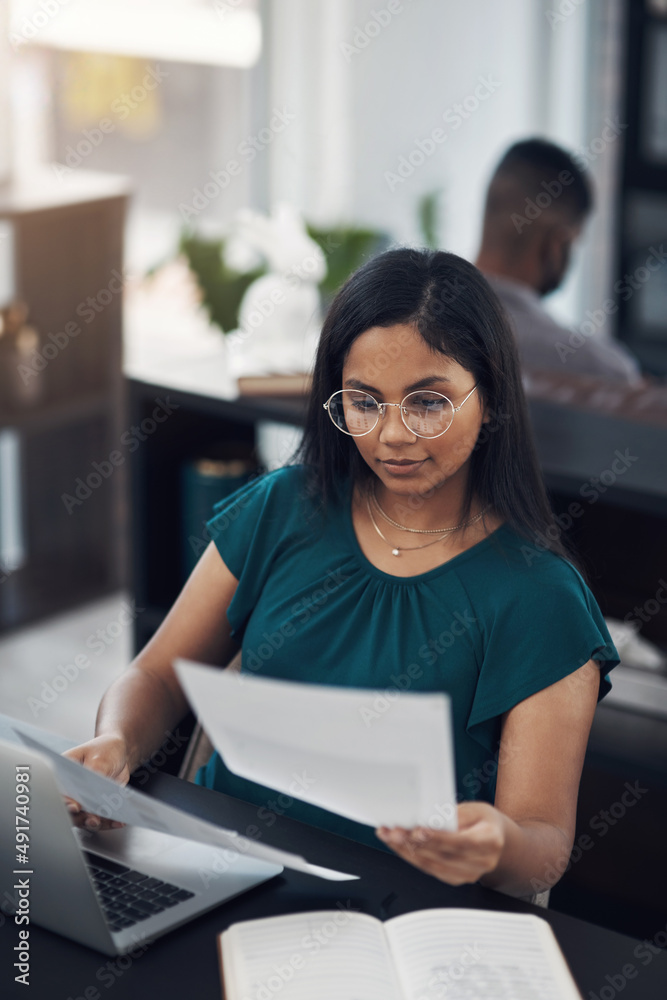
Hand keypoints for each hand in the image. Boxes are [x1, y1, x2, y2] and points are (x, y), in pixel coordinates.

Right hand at [62, 734, 130, 831]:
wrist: (118, 754)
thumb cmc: (105, 750)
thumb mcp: (100, 758)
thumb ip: (95, 773)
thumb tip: (93, 791)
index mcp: (64, 773)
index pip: (59, 791)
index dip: (64, 802)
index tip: (75, 807)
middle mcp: (70, 790)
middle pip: (69, 810)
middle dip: (81, 817)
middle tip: (93, 819)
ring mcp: (82, 800)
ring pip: (83, 818)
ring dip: (96, 822)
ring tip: (110, 821)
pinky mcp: (94, 806)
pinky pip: (99, 818)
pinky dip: (108, 822)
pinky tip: (119, 821)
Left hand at [376, 801, 505, 885]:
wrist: (497, 839)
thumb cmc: (484, 821)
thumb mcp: (474, 809)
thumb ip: (453, 814)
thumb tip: (427, 817)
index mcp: (489, 842)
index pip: (459, 842)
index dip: (436, 838)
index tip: (416, 830)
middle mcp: (481, 863)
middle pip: (442, 856)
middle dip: (414, 844)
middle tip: (394, 832)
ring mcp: (469, 875)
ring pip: (433, 866)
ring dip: (407, 851)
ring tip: (389, 837)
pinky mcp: (456, 879)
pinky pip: (431, 870)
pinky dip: (412, 857)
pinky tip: (399, 846)